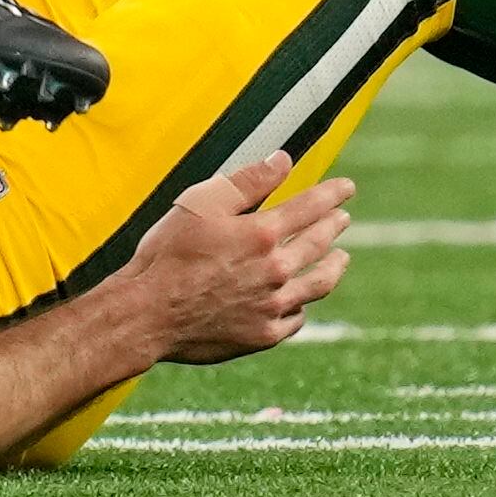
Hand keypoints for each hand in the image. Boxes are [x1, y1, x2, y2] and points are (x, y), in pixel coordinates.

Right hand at [121, 153, 350, 363]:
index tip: (347, 188)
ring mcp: (273, 306)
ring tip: (341, 259)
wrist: (148, 313)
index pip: (311, 206)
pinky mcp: (264, 335)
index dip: (333, 194)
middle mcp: (276, 269)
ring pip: (319, 284)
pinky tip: (303, 299)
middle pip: (319, 243)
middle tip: (342, 219)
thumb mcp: (202, 203)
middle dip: (334, 226)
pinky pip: (297, 318)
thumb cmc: (168, 253)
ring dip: (334, 267)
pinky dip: (303, 304)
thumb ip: (247, 181)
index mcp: (263, 232)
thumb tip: (283, 160)